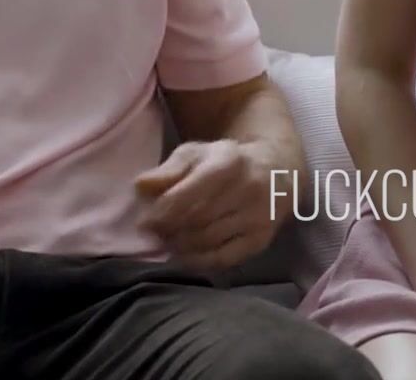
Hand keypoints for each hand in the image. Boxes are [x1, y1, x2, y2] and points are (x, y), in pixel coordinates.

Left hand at [134, 140, 276, 268]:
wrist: (275, 172)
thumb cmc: (223, 162)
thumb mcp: (195, 154)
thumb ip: (168, 170)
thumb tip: (140, 186)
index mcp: (227, 164)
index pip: (188, 195)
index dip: (162, 213)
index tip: (144, 223)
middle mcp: (247, 190)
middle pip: (197, 220)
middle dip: (169, 231)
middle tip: (154, 235)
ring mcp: (258, 217)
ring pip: (210, 241)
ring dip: (182, 246)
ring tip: (167, 243)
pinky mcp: (262, 239)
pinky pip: (225, 258)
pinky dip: (200, 261)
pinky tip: (185, 256)